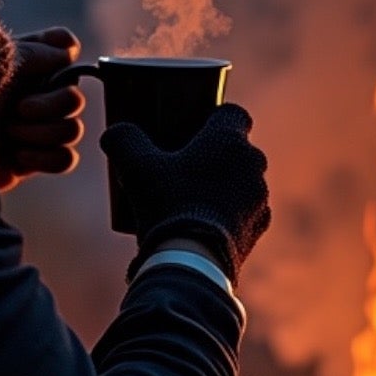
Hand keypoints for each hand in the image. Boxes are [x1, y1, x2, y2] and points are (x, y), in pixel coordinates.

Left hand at [0, 27, 85, 191]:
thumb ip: (38, 51)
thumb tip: (69, 51)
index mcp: (22, 64)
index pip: (63, 50)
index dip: (63, 58)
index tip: (48, 63)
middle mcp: (30, 94)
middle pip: (74, 98)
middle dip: (51, 105)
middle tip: (19, 109)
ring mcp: (31, 128)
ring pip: (71, 130)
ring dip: (43, 131)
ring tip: (9, 132)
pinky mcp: (30, 160)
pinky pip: (64, 159)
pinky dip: (46, 157)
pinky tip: (18, 155)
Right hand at [100, 103, 271, 283]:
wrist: (193, 261)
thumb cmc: (167, 204)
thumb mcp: (134, 167)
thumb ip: (124, 139)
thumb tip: (115, 133)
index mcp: (229, 140)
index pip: (233, 113)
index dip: (213, 119)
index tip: (193, 132)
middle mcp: (253, 165)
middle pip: (237, 149)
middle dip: (215, 156)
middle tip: (184, 169)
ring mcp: (260, 199)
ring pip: (242, 182)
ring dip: (224, 187)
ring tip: (192, 202)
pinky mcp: (258, 228)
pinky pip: (244, 212)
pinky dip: (228, 215)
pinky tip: (203, 225)